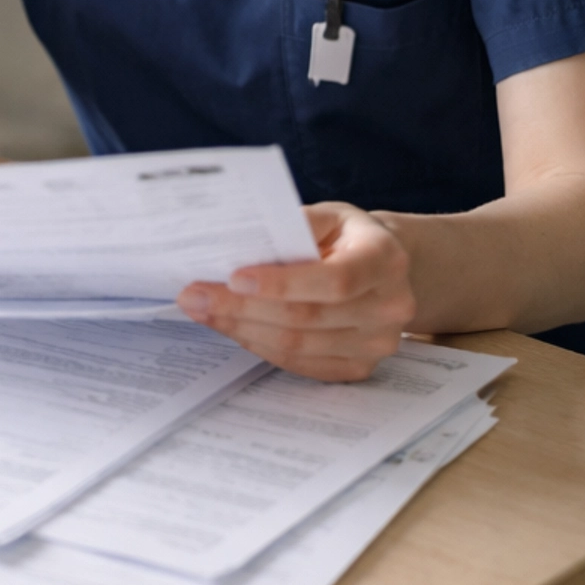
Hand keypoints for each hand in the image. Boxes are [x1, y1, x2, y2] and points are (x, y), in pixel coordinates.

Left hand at [176, 203, 413, 382]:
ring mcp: (377, 344)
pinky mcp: (359, 368)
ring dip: (242, 329)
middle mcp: (390, 306)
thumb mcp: (329, 216)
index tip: (233, 278)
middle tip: (195, 295)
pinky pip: (300, 364)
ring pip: (297, 346)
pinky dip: (260, 346)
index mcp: (385, 260)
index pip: (334, 280)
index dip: (281, 284)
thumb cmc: (348, 238)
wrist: (384, 269)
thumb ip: (294, 226)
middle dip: (242, 307)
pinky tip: (232, 327)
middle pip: (307, 318)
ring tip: (204, 311)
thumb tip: (239, 243)